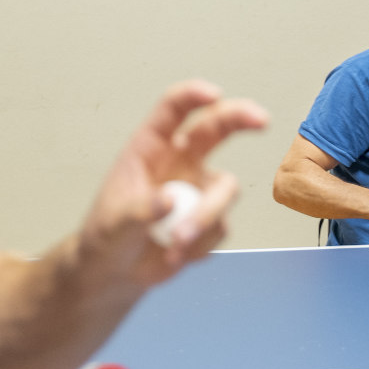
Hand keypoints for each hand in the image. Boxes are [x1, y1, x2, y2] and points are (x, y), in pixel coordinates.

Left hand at [77, 81, 268, 286]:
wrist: (117, 273)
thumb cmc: (107, 236)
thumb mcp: (111, 223)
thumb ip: (138, 211)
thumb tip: (168, 200)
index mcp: (150, 147)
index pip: (173, 109)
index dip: (194, 96)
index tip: (215, 95)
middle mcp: (181, 160)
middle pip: (217, 127)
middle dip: (241, 118)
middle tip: (262, 120)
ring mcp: (200, 189)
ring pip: (226, 188)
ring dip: (207, 216)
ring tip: (176, 243)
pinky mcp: (211, 219)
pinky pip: (221, 227)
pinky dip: (200, 245)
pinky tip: (174, 255)